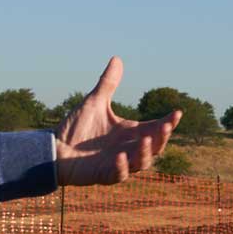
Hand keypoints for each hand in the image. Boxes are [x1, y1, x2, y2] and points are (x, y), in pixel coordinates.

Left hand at [53, 56, 178, 186]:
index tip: (177, 112)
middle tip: (166, 126)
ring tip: (145, 140)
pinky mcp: (104, 175)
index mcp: (130, 133)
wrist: (55, 149)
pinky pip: (118, 174)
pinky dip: (121, 167)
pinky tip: (121, 156)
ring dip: (145, 152)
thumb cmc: (76, 129)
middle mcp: (128, 149)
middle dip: (162, 137)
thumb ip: (108, 84)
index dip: (168, 122)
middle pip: (154, 147)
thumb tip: (117, 58)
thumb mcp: (95, 102)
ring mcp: (118, 164)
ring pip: (141, 163)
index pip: (155, 128)